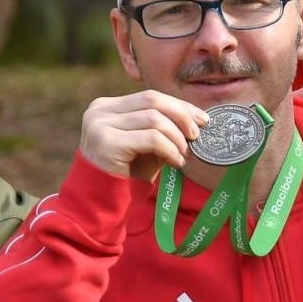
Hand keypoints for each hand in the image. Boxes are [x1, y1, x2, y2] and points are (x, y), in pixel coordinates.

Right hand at [79, 91, 205, 179]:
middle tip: (196, 136)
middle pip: (152, 101)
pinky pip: (151, 138)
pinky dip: (169, 149)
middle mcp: (100, 111)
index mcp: (107, 107)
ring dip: (176, 138)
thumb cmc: (126, 175)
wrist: (101, 204)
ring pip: (154, 119)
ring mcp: (100, 125)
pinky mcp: (107, 142)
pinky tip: (175, 162)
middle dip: (181, 116)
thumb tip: (196, 118)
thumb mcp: (145, 146)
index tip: (202, 120)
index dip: (179, 106)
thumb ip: (161, 128)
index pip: (150, 97)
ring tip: (183, 156)